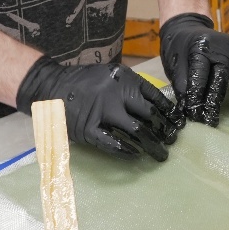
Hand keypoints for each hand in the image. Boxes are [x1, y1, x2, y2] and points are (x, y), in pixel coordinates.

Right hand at [16, 56, 174, 161]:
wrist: (51, 85)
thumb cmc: (84, 81)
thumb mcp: (111, 74)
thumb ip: (130, 87)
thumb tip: (156, 107)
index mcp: (124, 79)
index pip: (154, 97)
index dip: (169, 112)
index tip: (177, 123)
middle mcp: (116, 94)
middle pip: (149, 115)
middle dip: (164, 130)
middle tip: (172, 142)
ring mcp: (101, 112)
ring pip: (136, 131)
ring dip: (151, 144)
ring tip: (161, 154)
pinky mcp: (87, 129)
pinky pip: (112, 143)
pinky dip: (126, 151)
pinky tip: (136, 155)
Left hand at [159, 13, 228, 126]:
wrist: (189, 27)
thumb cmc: (179, 48)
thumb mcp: (174, 64)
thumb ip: (182, 85)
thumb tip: (189, 109)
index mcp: (200, 47)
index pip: (200, 74)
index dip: (197, 96)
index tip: (195, 116)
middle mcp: (221, 47)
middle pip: (222, 75)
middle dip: (217, 101)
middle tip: (213, 122)